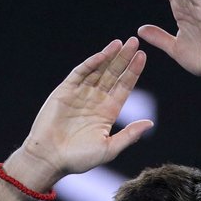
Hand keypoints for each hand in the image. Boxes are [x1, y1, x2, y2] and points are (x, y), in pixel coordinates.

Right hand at [21, 37, 152, 176]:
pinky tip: (102, 54)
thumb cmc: (79, 159)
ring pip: (98, 70)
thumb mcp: (109, 149)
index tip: (143, 56)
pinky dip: (91, 64)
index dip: (133, 71)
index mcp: (108, 112)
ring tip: (121, 43)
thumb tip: (150, 123)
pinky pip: (80, 73)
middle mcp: (96, 100)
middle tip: (135, 41)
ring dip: (109, 56)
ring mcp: (80, 94)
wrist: (49, 158)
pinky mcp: (65, 91)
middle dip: (124, 58)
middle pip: (113, 74)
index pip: (124, 86)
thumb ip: (129, 135)